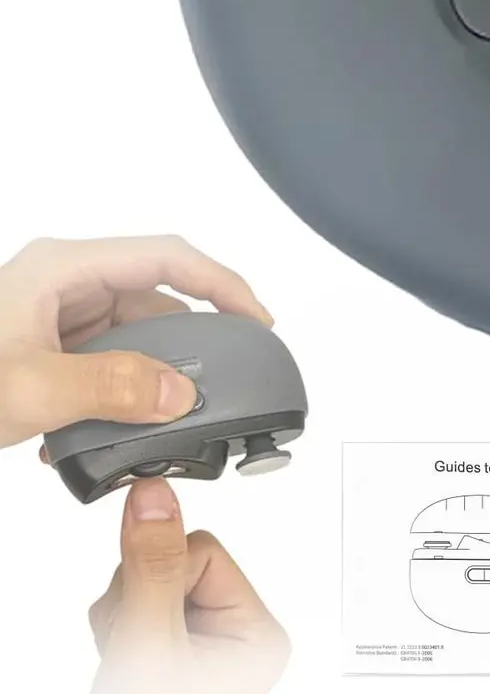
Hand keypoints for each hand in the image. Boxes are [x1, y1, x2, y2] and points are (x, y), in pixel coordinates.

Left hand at [0, 235, 271, 449]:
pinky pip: (102, 366)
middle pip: (154, 301)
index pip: (168, 257)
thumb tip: (179, 392)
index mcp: (64, 266)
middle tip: (214, 385)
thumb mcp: (29, 389)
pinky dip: (111, 400)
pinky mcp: (43, 351)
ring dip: (143, 383)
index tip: (257, 320)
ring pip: (131, 340)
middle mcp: (63, 283)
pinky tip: (97, 436)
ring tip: (149, 421)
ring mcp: (53, 317)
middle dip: (185, 348)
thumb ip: (113, 388)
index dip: (223, 284)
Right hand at [87, 478, 289, 693]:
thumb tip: (155, 496)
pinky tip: (122, 667)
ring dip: (124, 618)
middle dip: (138, 600)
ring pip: (152, 584)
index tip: (146, 621)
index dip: (160, 578)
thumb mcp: (149, 646)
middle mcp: (239, 634)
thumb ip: (151, 568)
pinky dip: (118, 633)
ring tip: (127, 666)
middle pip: (177, 564)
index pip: (205, 550)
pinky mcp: (176, 651)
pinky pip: (140, 608)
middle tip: (133, 652)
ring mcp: (206, 644)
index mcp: (258, 632)